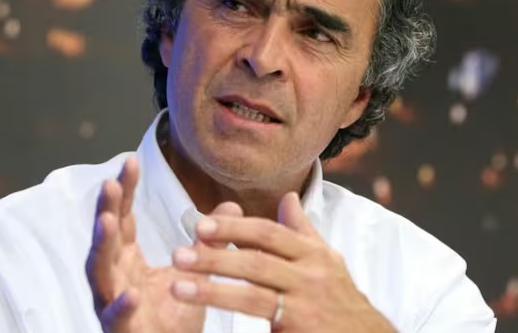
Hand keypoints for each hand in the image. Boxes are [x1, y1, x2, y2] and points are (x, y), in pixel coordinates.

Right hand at [86, 156, 242, 332]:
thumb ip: (209, 241)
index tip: (130, 160)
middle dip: (105, 210)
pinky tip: (133, 293)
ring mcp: (114, 305)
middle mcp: (116, 279)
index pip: (123, 220)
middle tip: (110, 182)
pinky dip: (122, 307)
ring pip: (100, 274)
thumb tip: (232, 204)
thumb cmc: (176, 317)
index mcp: (128, 262)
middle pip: (105, 240)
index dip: (124, 192)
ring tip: (107, 221)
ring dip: (102, 247)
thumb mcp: (196, 272)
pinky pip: (117, 320)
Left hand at [169, 192, 396, 332]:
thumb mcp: (325, 260)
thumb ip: (301, 230)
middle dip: (215, 256)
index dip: (234, 227)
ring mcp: (306, 305)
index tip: (201, 224)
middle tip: (178, 254)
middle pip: (256, 261)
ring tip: (178, 286)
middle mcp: (310, 275)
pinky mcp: (299, 330)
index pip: (268, 233)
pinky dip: (232, 316)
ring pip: (253, 294)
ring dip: (212, 289)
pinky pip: (260, 321)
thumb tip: (287, 197)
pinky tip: (207, 318)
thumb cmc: (339, 298)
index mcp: (313, 253)